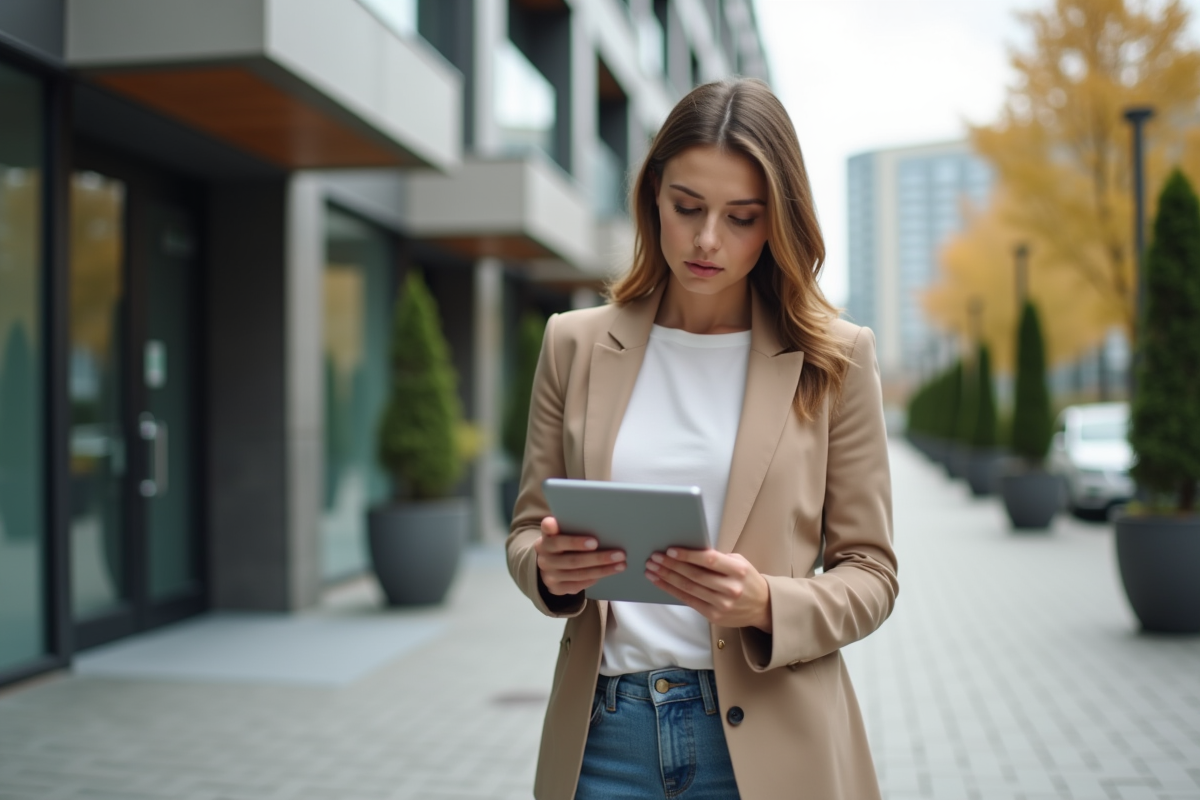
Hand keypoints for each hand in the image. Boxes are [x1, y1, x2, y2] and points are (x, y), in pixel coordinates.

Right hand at [534, 516, 626, 596]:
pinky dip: (594, 578)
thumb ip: (570, 526)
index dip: (574, 541)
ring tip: (620, 564)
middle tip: (619, 554)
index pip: (556, 540)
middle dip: (599, 558)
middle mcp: (545, 559)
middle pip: (573, 560)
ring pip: (579, 574)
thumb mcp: (560, 532)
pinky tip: (607, 572)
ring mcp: (549, 575)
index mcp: (545, 540)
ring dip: (602, 569)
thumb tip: (598, 521)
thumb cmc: (560, 543)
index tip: (594, 542)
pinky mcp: (556, 588)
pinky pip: (578, 585)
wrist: (547, 565)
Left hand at [646, 548, 771, 631]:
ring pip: (689, 588)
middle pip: (695, 575)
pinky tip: (660, 582)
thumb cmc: (746, 579)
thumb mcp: (738, 563)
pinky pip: (689, 601)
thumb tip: (687, 551)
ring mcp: (722, 604)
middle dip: (671, 565)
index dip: (688, 555)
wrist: (762, 606)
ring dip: (667, 577)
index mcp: (738, 570)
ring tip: (652, 569)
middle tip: (654, 557)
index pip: (709, 560)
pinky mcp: (714, 616)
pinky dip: (672, 591)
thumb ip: (717, 559)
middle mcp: (731, 588)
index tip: (670, 550)